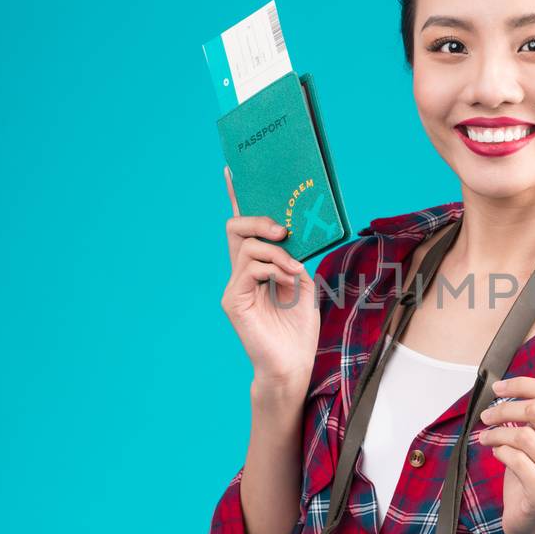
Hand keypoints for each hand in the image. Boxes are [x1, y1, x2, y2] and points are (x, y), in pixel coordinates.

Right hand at [220, 166, 320, 394]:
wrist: (294, 363)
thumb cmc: (299, 327)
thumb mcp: (302, 281)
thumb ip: (292, 255)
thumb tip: (288, 232)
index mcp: (258, 266)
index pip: (243, 227)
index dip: (237, 197)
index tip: (232, 170)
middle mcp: (241, 272)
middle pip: (236, 227)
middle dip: (261, 220)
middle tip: (284, 231)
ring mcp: (234, 285)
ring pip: (247, 246)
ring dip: (278, 253)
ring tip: (296, 271)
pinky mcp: (232, 299)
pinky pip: (250, 268)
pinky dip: (274, 270)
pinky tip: (287, 284)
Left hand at [477, 365, 534, 533]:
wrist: (534, 522)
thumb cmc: (533, 475)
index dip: (523, 384)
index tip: (499, 389)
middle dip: (503, 408)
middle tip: (486, 415)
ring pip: (523, 435)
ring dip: (496, 432)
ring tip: (486, 436)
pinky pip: (517, 461)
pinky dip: (500, 452)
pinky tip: (496, 453)